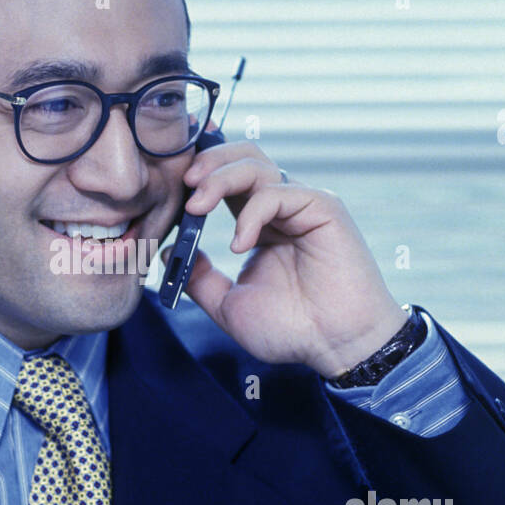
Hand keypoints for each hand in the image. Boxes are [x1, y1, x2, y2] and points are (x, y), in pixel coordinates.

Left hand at [164, 137, 407, 377]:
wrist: (335, 347)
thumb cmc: (293, 330)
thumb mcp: (229, 305)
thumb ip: (200, 279)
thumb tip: (169, 253)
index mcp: (260, 223)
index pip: (227, 179)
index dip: (200, 173)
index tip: (171, 184)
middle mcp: (282, 208)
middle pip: (242, 157)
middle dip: (208, 162)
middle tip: (184, 184)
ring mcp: (303, 205)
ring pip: (256, 165)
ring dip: (220, 178)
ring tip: (197, 206)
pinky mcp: (324, 208)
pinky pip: (277, 191)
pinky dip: (251, 212)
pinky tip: (240, 244)